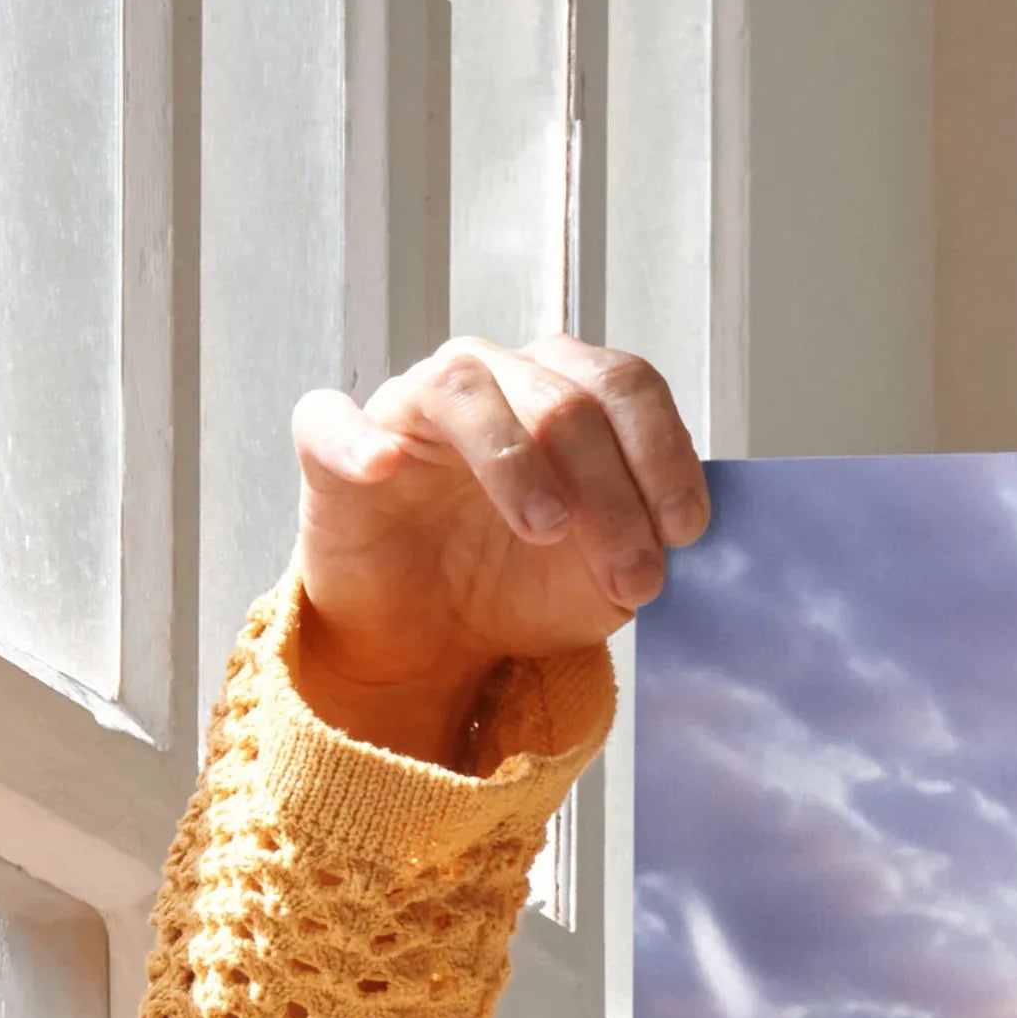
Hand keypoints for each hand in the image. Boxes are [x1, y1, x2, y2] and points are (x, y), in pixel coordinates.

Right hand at [287, 336, 707, 765]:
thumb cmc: (522, 585)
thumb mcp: (606, 576)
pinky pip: (332, 419)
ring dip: (516, 461)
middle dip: (611, 492)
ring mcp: (411, 406)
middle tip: (633, 575)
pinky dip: (358, 439)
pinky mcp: (334, 447)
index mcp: (566, 393)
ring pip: (465, 389)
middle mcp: (493, 380)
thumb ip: (646, 542)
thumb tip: (678, 533)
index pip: (625, 385)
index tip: (684, 531)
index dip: (662, 452)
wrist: (434, 638)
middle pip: (562, 398)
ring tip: (547, 530)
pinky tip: (385, 468)